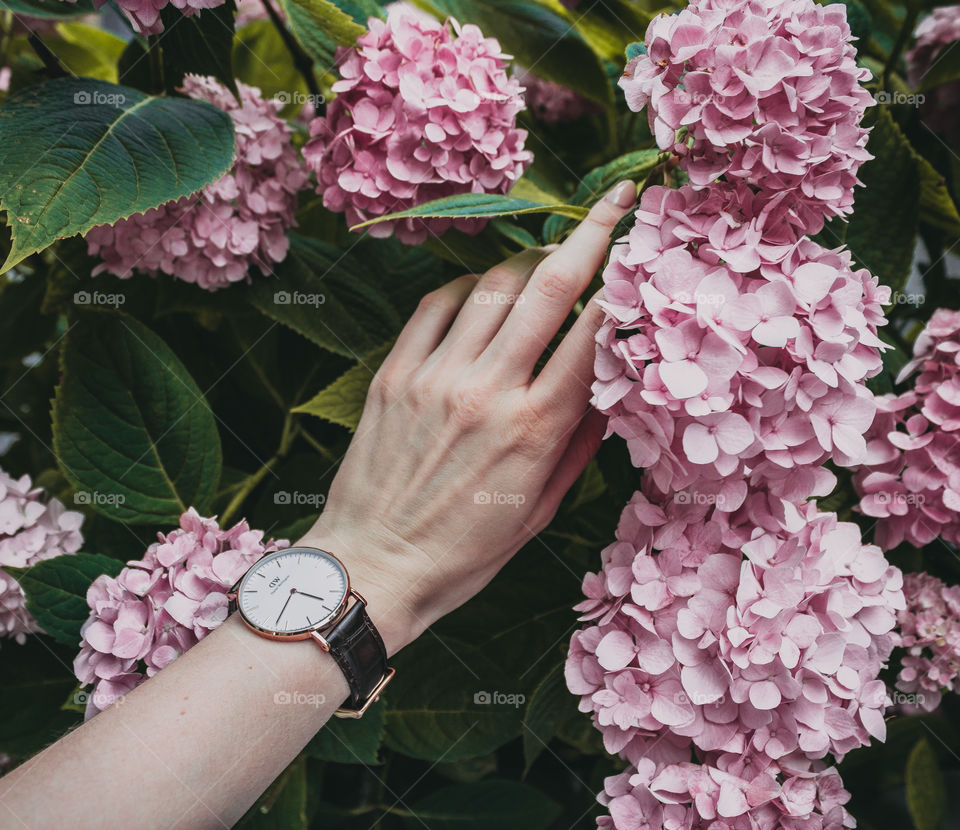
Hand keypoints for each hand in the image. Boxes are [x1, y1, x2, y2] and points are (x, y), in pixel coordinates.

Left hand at [300, 181, 636, 653]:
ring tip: (546, 256)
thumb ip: (577, 445)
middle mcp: (488, 390)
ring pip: (493, 286)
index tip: (641, 247)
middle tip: (613, 201)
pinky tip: (481, 291)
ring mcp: (436, 376)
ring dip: (528, 259)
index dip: (623, 279)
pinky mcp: (395, 374)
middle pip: (549, 287)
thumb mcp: (539, 511)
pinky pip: (436, 306)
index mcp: (535, 428)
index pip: (592, 330)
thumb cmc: (463, 553)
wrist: (373, 566)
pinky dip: (467, 287)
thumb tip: (606, 390)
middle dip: (590, 233)